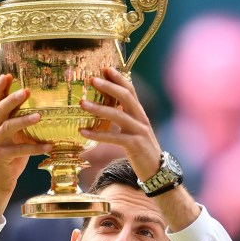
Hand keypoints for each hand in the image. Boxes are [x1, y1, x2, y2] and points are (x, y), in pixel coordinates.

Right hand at [0, 74, 51, 221]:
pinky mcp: (0, 157)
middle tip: (26, 91)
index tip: (7, 75)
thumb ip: (20, 121)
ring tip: (39, 116)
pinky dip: (35, 148)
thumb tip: (39, 106)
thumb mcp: (15, 136)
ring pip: (7, 127)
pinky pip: (19, 150)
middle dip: (12, 99)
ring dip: (24, 121)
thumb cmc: (11, 156)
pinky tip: (48, 146)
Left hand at [80, 68, 200, 229]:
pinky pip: (114, 137)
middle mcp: (141, 119)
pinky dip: (98, 134)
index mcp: (140, 114)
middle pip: (126, 97)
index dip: (119, 78)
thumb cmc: (142, 151)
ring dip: (99, 108)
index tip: (105, 68)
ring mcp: (139, 131)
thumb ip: (124, 118)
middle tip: (92, 79)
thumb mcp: (134, 131)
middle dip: (109, 86)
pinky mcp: (135, 145)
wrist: (157, 172)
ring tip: (82, 103)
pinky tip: (83, 131)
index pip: (131, 90)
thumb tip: (108, 107)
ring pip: (119, 115)